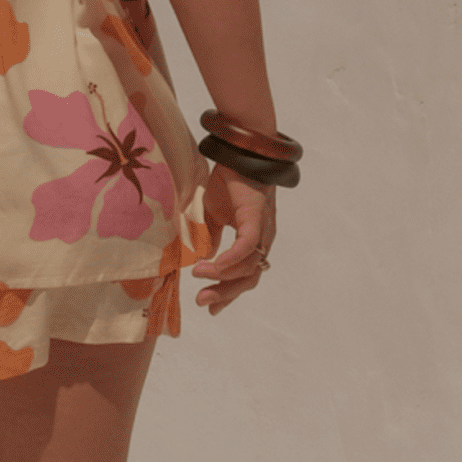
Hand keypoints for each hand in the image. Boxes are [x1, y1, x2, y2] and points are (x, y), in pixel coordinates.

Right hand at [192, 167, 275, 312]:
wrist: (239, 153)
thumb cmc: (230, 180)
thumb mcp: (214, 213)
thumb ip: (211, 235)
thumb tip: (206, 257)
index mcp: (253, 240)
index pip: (245, 275)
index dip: (228, 292)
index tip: (210, 308)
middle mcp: (262, 240)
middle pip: (249, 278)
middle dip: (225, 293)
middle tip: (202, 302)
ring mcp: (262, 230)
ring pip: (249, 267)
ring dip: (223, 277)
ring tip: (199, 276)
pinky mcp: (256, 219)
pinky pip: (247, 247)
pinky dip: (231, 260)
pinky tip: (213, 266)